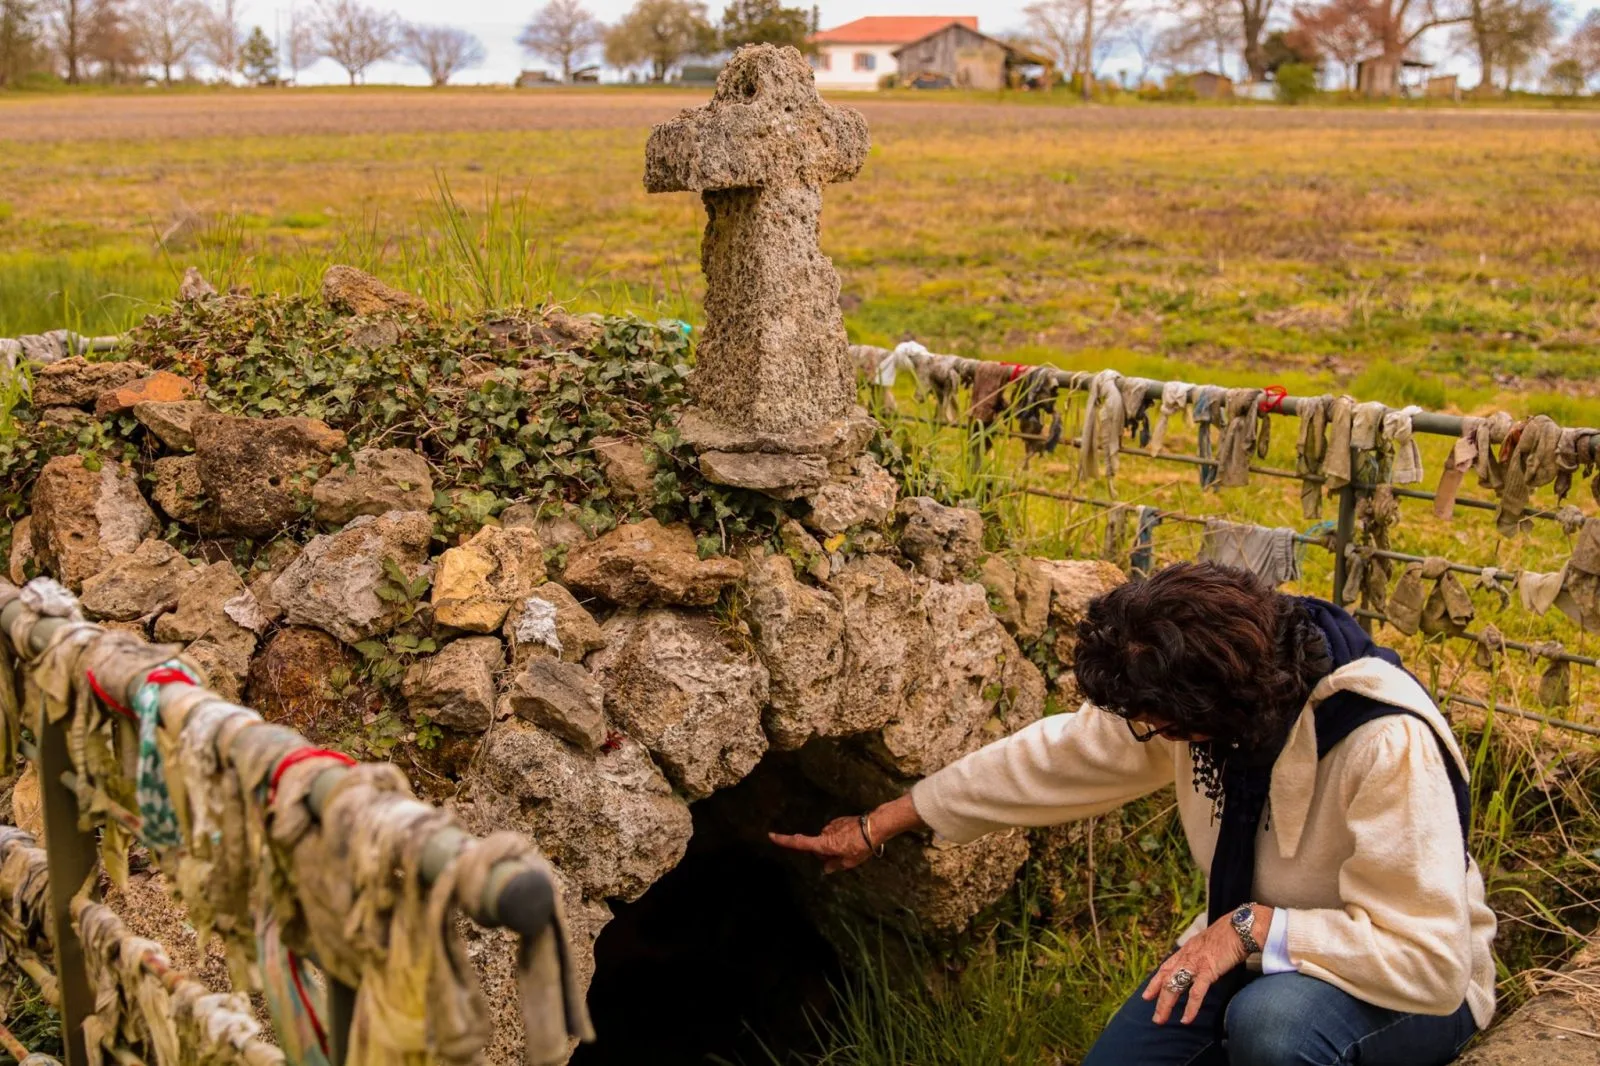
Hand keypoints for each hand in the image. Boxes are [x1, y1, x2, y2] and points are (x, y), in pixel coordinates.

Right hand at [770, 796, 927, 873]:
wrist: (875, 826)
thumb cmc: (862, 846)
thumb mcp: (849, 861)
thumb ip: (835, 865)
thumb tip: (826, 867)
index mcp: (824, 844)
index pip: (800, 843)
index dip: (784, 840)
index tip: (771, 835)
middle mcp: (825, 832)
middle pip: (818, 846)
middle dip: (826, 853)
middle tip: (843, 857)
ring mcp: (832, 825)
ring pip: (827, 840)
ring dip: (835, 845)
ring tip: (853, 848)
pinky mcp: (839, 821)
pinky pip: (835, 833)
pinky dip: (840, 838)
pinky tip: (853, 840)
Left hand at [1142, 905, 1271, 1024]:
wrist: (1239, 928)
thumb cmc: (1227, 934)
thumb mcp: (1206, 943)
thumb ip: (1199, 953)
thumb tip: (1200, 962)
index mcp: (1186, 951)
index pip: (1165, 968)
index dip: (1155, 982)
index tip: (1147, 995)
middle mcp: (1186, 958)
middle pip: (1166, 980)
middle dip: (1158, 999)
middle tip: (1154, 1017)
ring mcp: (1195, 964)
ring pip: (1174, 987)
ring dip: (1166, 1005)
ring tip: (1160, 1020)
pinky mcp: (1208, 971)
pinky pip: (1196, 993)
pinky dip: (1190, 1008)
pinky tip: (1186, 1019)